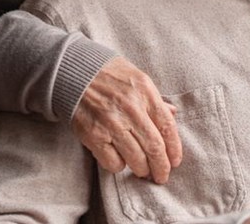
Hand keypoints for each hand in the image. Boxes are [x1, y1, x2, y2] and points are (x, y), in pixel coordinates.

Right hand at [72, 56, 181, 183]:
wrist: (74, 73)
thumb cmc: (109, 75)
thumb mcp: (137, 79)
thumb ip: (155, 99)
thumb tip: (172, 113)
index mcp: (145, 93)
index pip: (167, 127)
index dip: (174, 149)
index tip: (175, 161)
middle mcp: (131, 109)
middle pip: (154, 147)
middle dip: (161, 167)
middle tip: (162, 176)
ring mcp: (112, 123)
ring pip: (136, 159)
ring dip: (142, 170)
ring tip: (143, 171)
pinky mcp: (94, 135)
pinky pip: (113, 162)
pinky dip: (119, 166)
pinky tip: (119, 160)